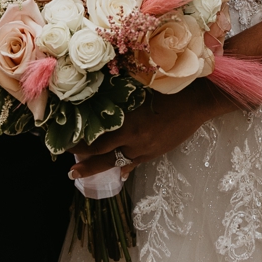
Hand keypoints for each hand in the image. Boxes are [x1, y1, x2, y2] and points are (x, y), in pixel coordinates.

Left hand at [70, 83, 225, 180]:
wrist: (199, 100)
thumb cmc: (171, 88)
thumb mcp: (141, 90)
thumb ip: (121, 98)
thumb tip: (100, 97)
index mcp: (128, 124)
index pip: (95, 141)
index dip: (77, 146)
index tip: (62, 145)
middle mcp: (134, 141)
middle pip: (102, 157)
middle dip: (83, 163)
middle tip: (68, 168)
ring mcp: (146, 150)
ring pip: (117, 162)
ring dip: (99, 167)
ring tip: (80, 173)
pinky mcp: (156, 153)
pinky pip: (134, 163)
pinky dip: (124, 167)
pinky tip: (118, 172)